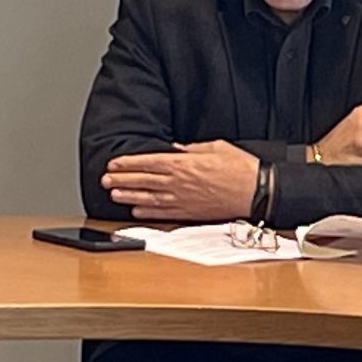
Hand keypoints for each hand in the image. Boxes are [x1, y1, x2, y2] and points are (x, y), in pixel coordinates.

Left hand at [102, 141, 259, 220]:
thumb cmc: (239, 168)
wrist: (256, 191)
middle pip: (144, 180)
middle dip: (122, 179)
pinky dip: (148, 212)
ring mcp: (184, 200)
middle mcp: (179, 183)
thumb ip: (190, 149)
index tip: (113, 164)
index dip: (128, 163)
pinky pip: (164, 213)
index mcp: (184, 163)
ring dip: (129, 195)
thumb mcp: (214, 147)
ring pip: (149, 198)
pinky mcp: (190, 213)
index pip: (148, 162)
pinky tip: (136, 210)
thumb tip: (173, 149)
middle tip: (105, 180)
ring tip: (113, 194)